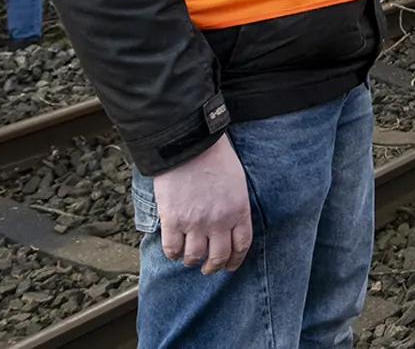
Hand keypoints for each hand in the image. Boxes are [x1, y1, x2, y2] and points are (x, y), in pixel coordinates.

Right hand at [151, 133, 251, 274]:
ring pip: (194, 257)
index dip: (235, 260)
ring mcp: (195, 223)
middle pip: (218, 257)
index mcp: (239, 210)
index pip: (241, 245)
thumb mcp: (237, 182)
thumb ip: (234, 206)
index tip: (230, 266)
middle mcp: (219, 221)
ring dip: (191, 261)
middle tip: (207, 268)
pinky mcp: (173, 220)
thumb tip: (228, 224)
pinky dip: (173, 254)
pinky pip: (172, 249)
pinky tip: (173, 250)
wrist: (189, 145)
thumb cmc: (215, 158)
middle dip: (213, 267)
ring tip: (188, 258)